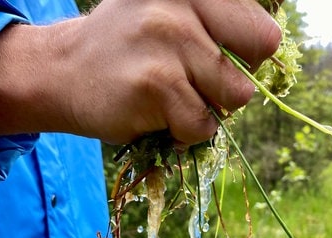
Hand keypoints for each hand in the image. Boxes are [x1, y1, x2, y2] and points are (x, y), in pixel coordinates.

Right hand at [0, 0, 281, 146]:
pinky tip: (156, 114)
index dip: (250, 54)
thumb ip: (216, 21)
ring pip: (234, 95)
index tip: (219, 59)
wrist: (59, 71)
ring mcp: (169, 41)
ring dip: (208, 107)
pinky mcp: (156, 84)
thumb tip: (272, 49)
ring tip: (172, 96)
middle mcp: (182, 5)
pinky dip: (185, 131)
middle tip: (200, 80)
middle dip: (236, 77)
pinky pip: (202, 125)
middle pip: (259, 56)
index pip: (262, 29)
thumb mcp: (170, 11)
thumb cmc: (126, 46)